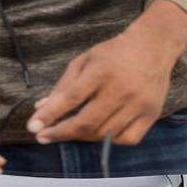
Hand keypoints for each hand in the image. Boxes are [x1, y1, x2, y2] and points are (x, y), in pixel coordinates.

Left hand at [26, 0, 186, 145]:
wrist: (153, 46)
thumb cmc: (114, 53)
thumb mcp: (85, 60)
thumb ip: (64, 86)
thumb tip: (41, 109)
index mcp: (101, 70)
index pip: (71, 98)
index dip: (50, 115)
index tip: (33, 127)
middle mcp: (121, 89)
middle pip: (86, 122)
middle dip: (60, 133)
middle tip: (43, 137)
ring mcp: (138, 104)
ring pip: (104, 134)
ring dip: (81, 137)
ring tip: (69, 132)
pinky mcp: (151, 114)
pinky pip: (126, 139)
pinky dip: (109, 141)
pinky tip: (99, 133)